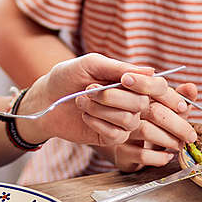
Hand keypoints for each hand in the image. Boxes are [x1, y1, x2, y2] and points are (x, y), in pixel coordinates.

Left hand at [19, 54, 187, 147]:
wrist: (45, 100)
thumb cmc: (67, 77)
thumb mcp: (91, 64)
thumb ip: (118, 68)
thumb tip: (151, 71)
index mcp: (130, 82)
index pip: (155, 86)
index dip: (145, 84)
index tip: (124, 80)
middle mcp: (131, 102)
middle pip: (141, 104)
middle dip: (112, 96)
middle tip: (88, 88)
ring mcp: (122, 121)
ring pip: (128, 120)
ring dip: (101, 109)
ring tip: (81, 101)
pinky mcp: (111, 137)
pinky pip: (117, 135)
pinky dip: (98, 123)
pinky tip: (85, 116)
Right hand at [102, 83, 200, 171]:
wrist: (128, 148)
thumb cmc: (152, 123)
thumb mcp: (168, 108)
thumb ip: (180, 98)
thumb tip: (192, 87)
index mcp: (138, 93)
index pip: (155, 89)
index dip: (173, 98)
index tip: (184, 108)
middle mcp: (126, 110)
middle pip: (154, 111)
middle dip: (178, 125)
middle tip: (191, 136)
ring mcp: (122, 131)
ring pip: (146, 131)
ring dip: (169, 140)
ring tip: (180, 145)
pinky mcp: (121, 152)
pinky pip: (142, 154)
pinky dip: (159, 157)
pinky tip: (167, 156)